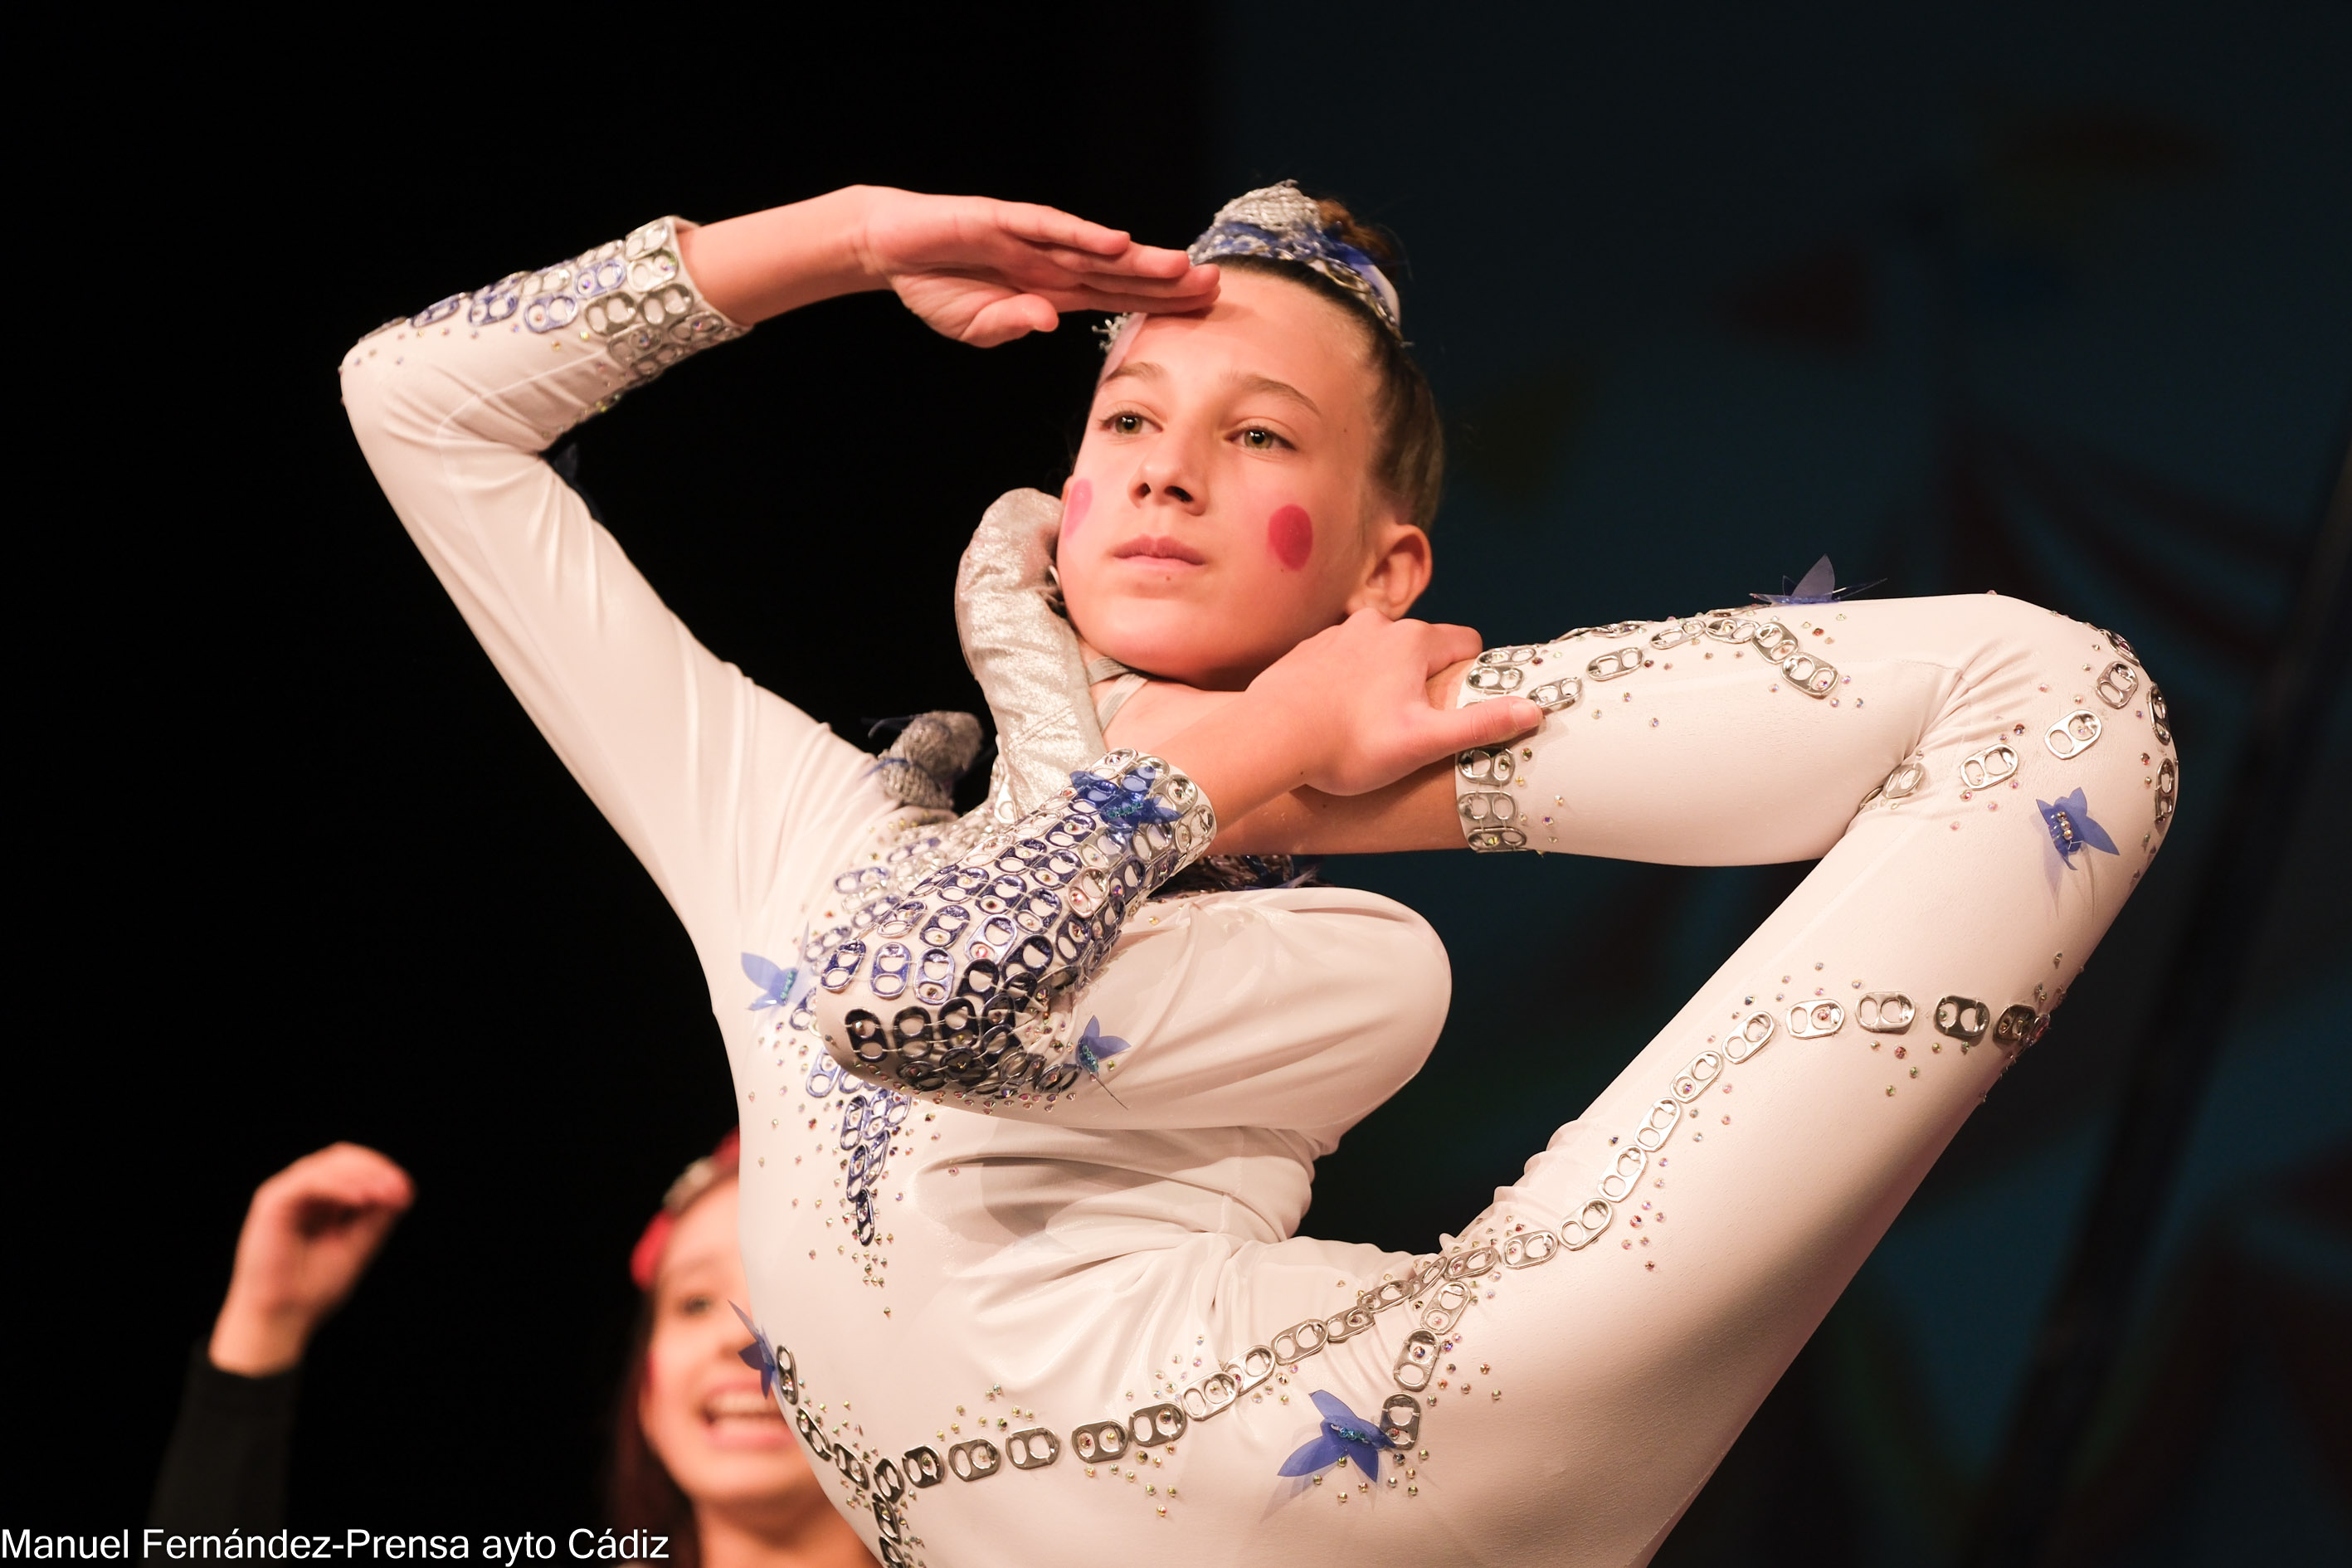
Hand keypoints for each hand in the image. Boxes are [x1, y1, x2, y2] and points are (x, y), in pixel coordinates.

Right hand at [208, 1143, 413, 1376]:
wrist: (280, 1318)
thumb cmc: (313, 1289)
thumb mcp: (357, 1246)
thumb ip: (377, 1218)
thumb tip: (404, 1190)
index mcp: (321, 1203)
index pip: (353, 1168)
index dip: (381, 1172)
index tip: (406, 1192)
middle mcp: (302, 1194)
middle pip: (341, 1158)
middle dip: (374, 1169)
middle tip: (397, 1189)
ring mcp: (286, 1195)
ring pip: (327, 1165)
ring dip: (361, 1175)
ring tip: (382, 1194)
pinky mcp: (272, 1203)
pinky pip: (309, 1182)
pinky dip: (339, 1186)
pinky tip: (361, 1199)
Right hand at [854, 187, 1218, 346]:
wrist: (891, 250)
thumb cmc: (937, 287)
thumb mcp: (975, 326)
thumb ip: (1011, 324)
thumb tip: (1048, 322)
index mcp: (1050, 292)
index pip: (1115, 299)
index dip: (1157, 304)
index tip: (1200, 311)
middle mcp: (1051, 263)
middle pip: (1120, 275)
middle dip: (1166, 282)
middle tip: (1215, 287)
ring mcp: (1032, 240)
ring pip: (1095, 251)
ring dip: (1139, 260)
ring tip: (1182, 267)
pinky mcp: (1005, 220)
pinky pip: (1051, 228)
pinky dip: (1083, 234)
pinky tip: (1118, 242)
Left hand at [1246, 611, 1544, 795]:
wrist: (1268, 738)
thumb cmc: (1347, 745)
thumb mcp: (1423, 742)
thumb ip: (1481, 724)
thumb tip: (1535, 709)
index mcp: (1413, 640)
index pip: (1465, 642)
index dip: (1471, 674)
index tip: (1459, 706)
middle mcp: (1377, 624)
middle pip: (1423, 646)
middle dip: (1427, 679)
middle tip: (1416, 724)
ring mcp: (1338, 634)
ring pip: (1382, 652)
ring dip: (1386, 679)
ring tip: (1373, 724)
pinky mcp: (1309, 651)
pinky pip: (1346, 661)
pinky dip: (1350, 682)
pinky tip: (1339, 715)